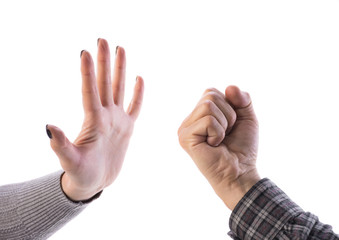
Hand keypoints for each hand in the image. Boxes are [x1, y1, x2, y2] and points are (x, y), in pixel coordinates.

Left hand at [46, 38, 143, 200]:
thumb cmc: (80, 174)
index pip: (90, 91)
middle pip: (104, 83)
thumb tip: (48, 127)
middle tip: (102, 40)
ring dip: (120, 70)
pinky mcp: (127, 128)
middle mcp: (105, 115)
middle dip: (104, 62)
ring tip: (120, 49)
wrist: (93, 182)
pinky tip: (139, 78)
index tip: (85, 52)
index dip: (88, 72)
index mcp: (93, 121)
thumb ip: (61, 146)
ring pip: (119, 89)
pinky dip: (138, 93)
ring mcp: (116, 120)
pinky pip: (135, 106)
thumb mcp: (71, 162)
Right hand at [178, 86, 259, 209]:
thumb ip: (242, 99)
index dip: (229, 106)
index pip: (211, 92)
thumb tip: (230, 87)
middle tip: (226, 134)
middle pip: (209, 96)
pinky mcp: (186, 138)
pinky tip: (214, 146)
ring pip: (208, 106)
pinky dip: (219, 132)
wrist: (240, 173)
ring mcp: (184, 129)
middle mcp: (189, 121)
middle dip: (228, 114)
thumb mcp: (247, 118)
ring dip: (224, 124)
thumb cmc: (242, 148)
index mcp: (199, 115)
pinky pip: (208, 120)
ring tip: (220, 140)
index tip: (230, 126)